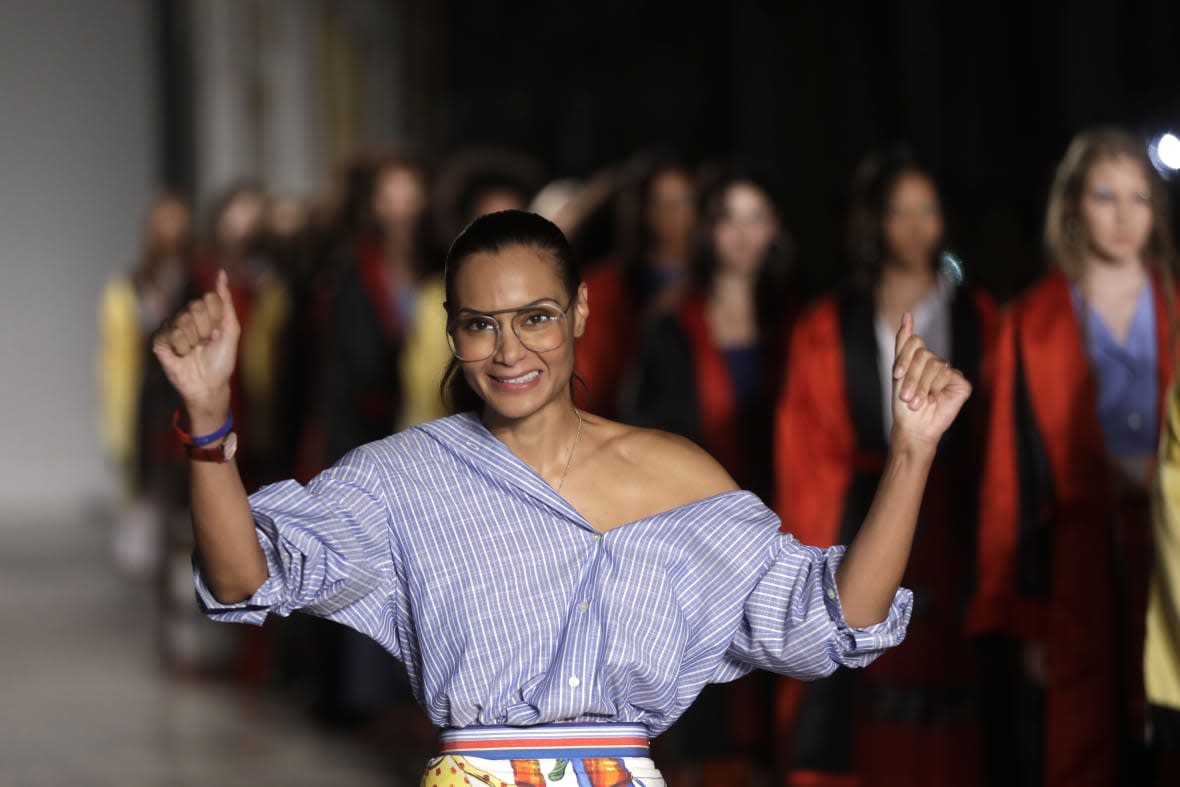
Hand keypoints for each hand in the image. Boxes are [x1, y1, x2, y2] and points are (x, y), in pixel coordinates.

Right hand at [152, 270, 239, 425]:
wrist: (209, 385)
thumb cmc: (221, 360)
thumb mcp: (231, 330)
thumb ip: (226, 302)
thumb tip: (222, 274)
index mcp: (205, 313)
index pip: (209, 299)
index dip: (217, 318)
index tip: (219, 333)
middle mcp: (187, 316)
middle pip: (196, 307)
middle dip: (206, 329)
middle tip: (206, 344)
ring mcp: (172, 328)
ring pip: (183, 320)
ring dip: (194, 340)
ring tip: (194, 351)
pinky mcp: (160, 341)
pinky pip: (169, 333)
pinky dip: (180, 347)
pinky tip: (182, 355)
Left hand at [890, 312, 971, 453]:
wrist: (912, 426)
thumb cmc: (903, 404)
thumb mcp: (899, 373)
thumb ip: (903, 344)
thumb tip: (907, 314)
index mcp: (920, 358)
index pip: (914, 341)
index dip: (904, 358)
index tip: (896, 375)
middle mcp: (936, 362)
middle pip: (924, 354)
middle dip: (912, 377)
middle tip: (906, 397)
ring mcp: (950, 372)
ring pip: (935, 365)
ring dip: (921, 386)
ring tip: (916, 402)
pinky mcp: (962, 384)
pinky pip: (948, 375)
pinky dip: (936, 388)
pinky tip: (934, 400)